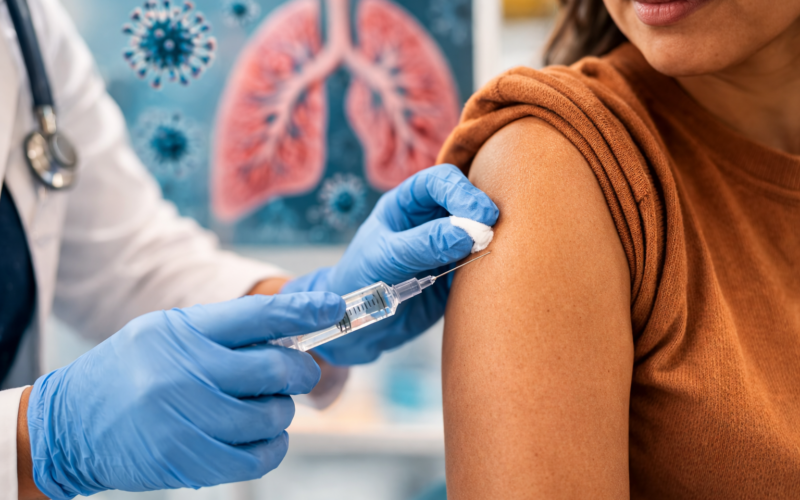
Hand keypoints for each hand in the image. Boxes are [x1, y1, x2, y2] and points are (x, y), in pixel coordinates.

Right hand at [26, 293, 344, 497]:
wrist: (70, 424)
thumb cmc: (131, 372)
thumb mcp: (167, 333)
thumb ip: (224, 331)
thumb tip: (292, 334)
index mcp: (183, 331)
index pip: (257, 315)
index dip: (303, 311)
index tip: (333, 308)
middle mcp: (184, 372)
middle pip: (276, 369)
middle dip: (300, 372)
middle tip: (297, 374)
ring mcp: (186, 419)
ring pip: (272, 416)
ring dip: (281, 412)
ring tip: (263, 407)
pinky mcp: (188, 460)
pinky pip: (259, 457)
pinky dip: (273, 447)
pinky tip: (261, 437)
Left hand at [282, 164, 497, 364]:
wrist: (358, 326)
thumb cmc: (360, 281)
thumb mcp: (386, 257)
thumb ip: (424, 243)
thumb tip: (468, 233)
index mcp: (406, 204)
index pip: (440, 182)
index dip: (462, 191)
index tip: (480, 213)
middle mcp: (429, 219)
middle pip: (466, 201)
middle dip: (481, 212)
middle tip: (490, 230)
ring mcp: (446, 246)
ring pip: (477, 232)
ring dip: (489, 238)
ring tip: (493, 249)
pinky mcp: (456, 274)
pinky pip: (479, 264)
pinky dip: (488, 265)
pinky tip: (491, 271)